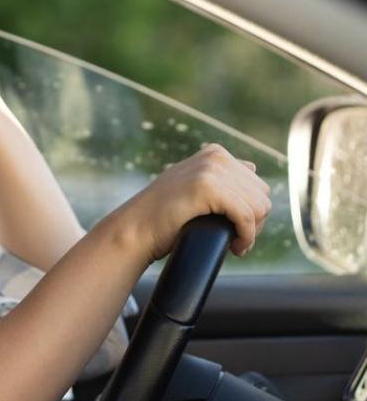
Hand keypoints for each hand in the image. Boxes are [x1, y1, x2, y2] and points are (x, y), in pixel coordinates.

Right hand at [112, 143, 271, 263]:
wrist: (137, 228)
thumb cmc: (165, 215)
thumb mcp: (194, 184)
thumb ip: (220, 173)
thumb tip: (252, 166)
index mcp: (215, 153)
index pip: (258, 186)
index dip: (251, 213)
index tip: (235, 228)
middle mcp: (215, 156)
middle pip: (262, 196)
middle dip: (254, 222)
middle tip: (235, 238)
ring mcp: (210, 169)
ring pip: (259, 208)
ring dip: (251, 232)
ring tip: (234, 242)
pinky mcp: (207, 187)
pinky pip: (246, 216)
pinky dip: (246, 237)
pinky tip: (235, 247)